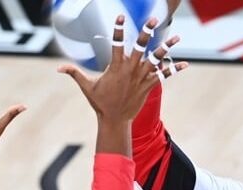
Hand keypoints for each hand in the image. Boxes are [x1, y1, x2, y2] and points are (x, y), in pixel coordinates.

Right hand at [59, 16, 187, 122]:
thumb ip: (74, 73)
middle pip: (141, 47)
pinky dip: (173, 70)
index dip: (119, 29)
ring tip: (176, 37)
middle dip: (146, 31)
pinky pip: (163, 76)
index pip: (117, 43)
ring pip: (156, 59)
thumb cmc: (100, 103)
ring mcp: (141, 77)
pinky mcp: (148, 86)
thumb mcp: (86, 87)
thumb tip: (57, 68)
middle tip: (153, 19)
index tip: (121, 16)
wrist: (114, 120)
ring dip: (167, 48)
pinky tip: (185, 64)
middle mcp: (130, 69)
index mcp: (116, 67)